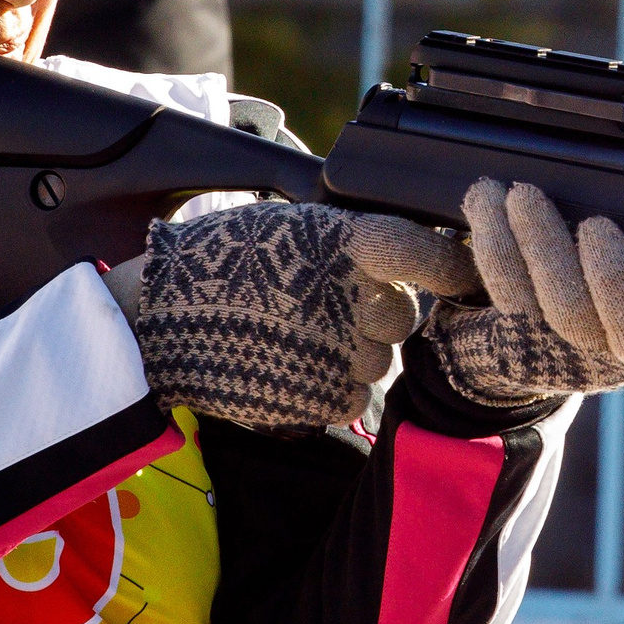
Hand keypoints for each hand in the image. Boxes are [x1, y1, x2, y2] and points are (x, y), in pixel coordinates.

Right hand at [133, 201, 477, 430]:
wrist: (160, 317)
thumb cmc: (222, 261)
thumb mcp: (289, 224)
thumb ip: (349, 242)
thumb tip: (403, 250)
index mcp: (349, 245)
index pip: (425, 253)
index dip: (450, 265)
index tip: (463, 271)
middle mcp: (356, 299)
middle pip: (402, 316)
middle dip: (376, 316)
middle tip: (326, 309)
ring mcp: (343, 355)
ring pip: (379, 361)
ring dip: (350, 354)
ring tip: (294, 338)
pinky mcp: (324, 399)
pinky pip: (353, 397)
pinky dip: (330, 387)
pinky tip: (290, 365)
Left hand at [424, 180, 623, 403]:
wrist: (528, 340)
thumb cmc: (610, 276)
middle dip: (613, 279)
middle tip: (598, 224)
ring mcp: (574, 345)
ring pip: (556, 311)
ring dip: (536, 249)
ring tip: (519, 194)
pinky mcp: (520, 331)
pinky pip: (504, 293)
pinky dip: (491, 244)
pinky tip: (483, 200)